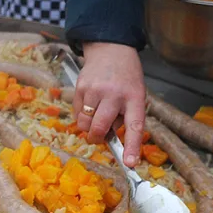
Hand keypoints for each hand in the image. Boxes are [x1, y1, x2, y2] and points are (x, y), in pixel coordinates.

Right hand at [74, 42, 146, 166]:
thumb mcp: (135, 93)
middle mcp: (114, 93)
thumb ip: (126, 115)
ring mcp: (95, 90)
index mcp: (134, 97)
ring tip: (96, 115)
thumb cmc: (126, 77)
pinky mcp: (80, 87)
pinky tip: (90, 103)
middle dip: (97, 138)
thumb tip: (109, 137)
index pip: (135, 126)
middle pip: (100, 127)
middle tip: (99, 137)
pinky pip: (76, 113)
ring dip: (88, 127)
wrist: (111, 49)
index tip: (131, 164)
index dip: (132, 147)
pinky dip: (81, 115)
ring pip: (84, 123)